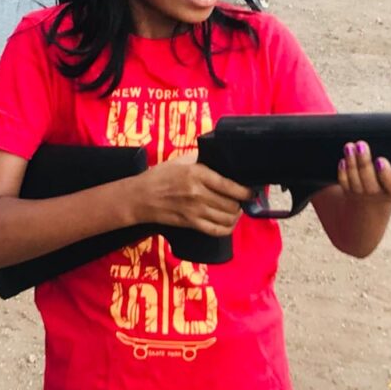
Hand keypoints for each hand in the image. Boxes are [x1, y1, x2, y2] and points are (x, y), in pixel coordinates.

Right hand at [134, 151, 254, 236]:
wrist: (139, 197)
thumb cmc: (161, 176)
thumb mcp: (182, 160)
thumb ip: (203, 158)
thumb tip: (224, 158)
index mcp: (198, 174)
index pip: (230, 185)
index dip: (245, 191)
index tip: (251, 191)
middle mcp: (198, 193)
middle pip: (231, 204)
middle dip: (241, 203)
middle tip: (242, 200)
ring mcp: (194, 210)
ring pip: (226, 218)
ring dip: (235, 216)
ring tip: (236, 210)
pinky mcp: (189, 223)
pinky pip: (215, 231)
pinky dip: (227, 229)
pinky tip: (229, 224)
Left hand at [337, 141, 390, 204]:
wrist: (382, 189)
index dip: (387, 175)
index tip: (380, 160)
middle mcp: (382, 195)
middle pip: (372, 185)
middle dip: (364, 164)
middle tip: (361, 144)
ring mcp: (366, 196)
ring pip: (356, 184)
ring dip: (352, 165)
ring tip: (349, 146)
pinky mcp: (352, 193)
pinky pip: (346, 185)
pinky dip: (343, 173)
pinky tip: (343, 160)